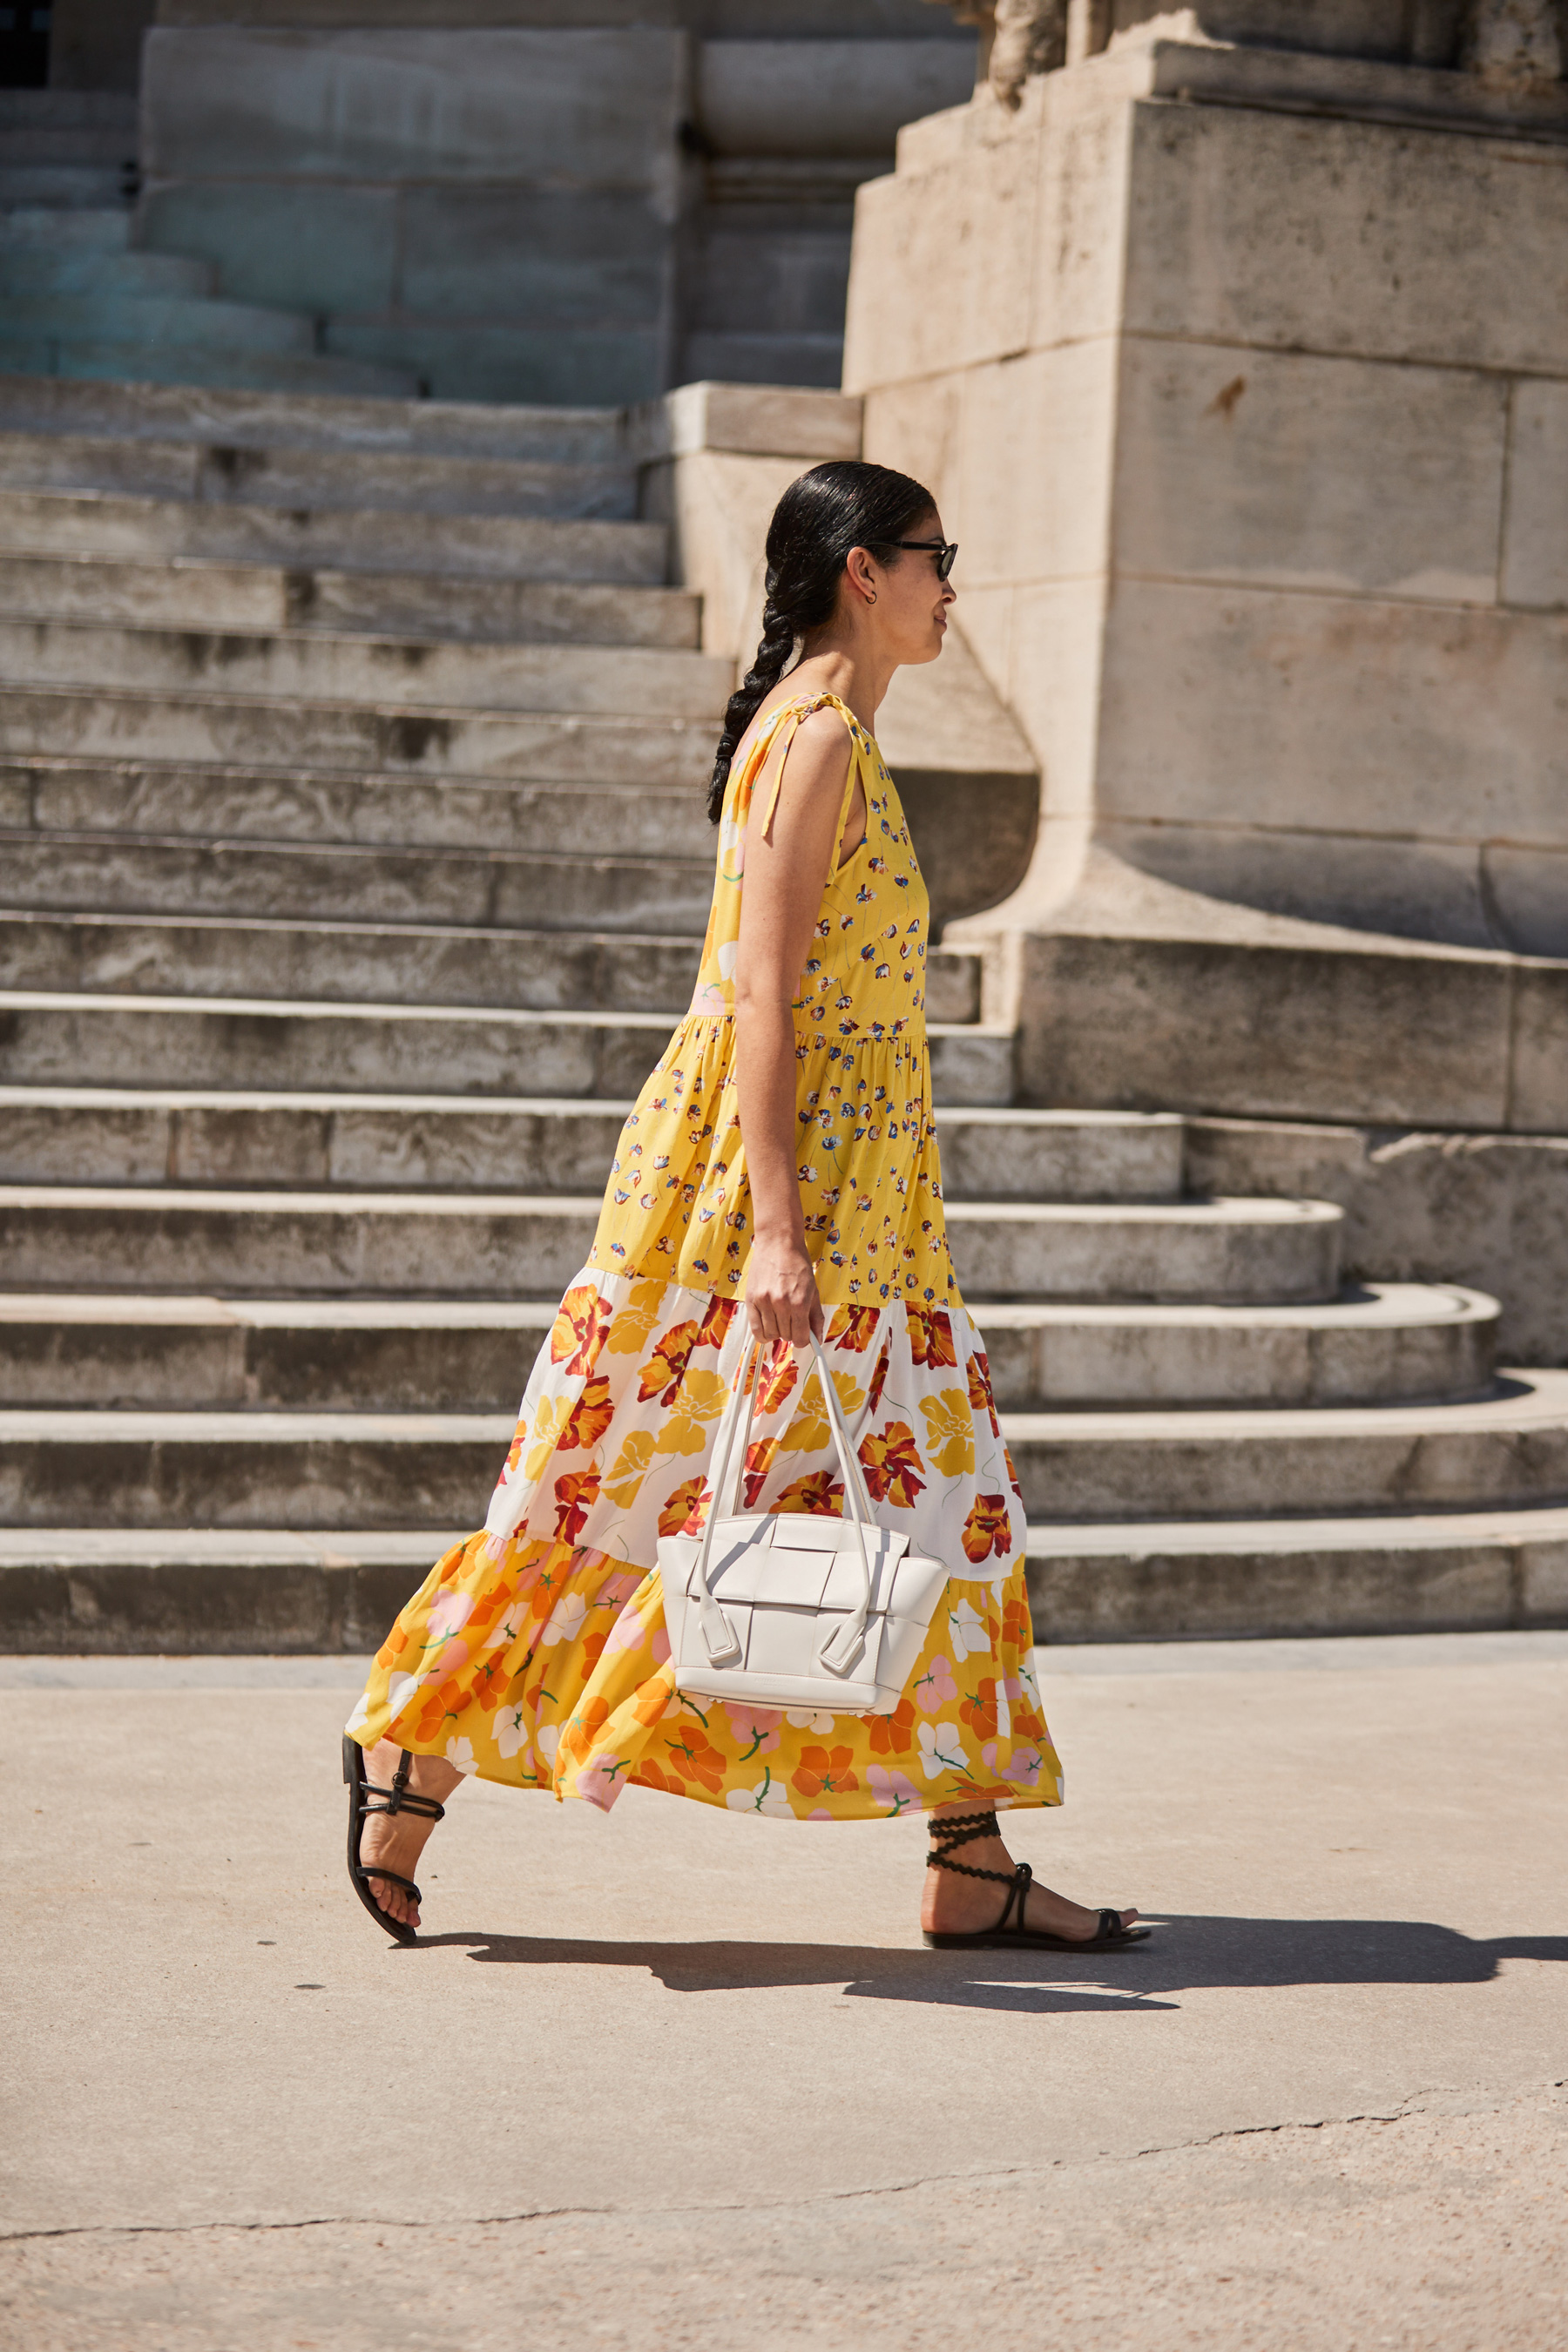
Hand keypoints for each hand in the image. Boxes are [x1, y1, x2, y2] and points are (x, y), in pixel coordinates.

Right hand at [744, 1231, 824, 1346]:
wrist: (778, 1243)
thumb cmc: (797, 1263)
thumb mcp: (813, 1290)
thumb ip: (815, 1316)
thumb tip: (817, 1338)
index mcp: (799, 1302)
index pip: (800, 1338)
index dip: (803, 1340)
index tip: (803, 1336)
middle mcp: (780, 1304)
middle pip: (785, 1337)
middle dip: (791, 1332)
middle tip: (792, 1320)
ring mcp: (763, 1302)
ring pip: (770, 1335)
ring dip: (777, 1331)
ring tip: (780, 1318)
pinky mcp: (751, 1300)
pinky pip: (755, 1329)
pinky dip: (762, 1333)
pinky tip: (768, 1324)